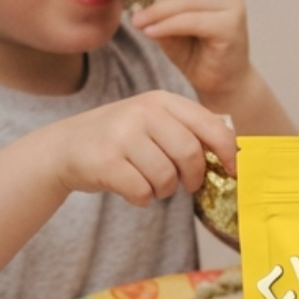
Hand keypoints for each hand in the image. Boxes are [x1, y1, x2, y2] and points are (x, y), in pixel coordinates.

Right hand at [38, 90, 235, 208]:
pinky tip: (131, 188)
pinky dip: (141, 197)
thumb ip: (189, 130)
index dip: (228, 151)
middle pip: (191, 155)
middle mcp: (143, 112)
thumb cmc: (120, 139)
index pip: (210, 125)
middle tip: (186, 184)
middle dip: (193, 177)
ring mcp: (122, 135)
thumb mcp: (154, 122)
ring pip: (166, 177)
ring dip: (163, 190)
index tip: (233, 170)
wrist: (64, 148)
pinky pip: (142, 191)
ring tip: (150, 182)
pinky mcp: (105, 161)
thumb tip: (234, 154)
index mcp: (162, 100)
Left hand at [130, 0, 255, 101]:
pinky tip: (152, 32)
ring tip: (138, 21)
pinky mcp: (231, 28)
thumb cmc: (195, 50)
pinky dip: (169, 25)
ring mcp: (232, 9)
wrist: (220, 81)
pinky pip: (195, 21)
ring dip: (159, 9)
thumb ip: (156, 5)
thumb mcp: (168, 21)